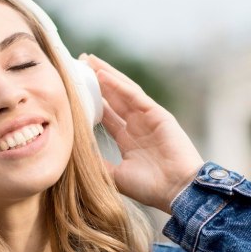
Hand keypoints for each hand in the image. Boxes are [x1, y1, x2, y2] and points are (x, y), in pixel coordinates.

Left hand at [81, 54, 203, 213]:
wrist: (177, 191)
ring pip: (123, 91)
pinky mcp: (158, 114)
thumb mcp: (116, 176)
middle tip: (77, 65)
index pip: (106, 116)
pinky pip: (134, 95)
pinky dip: (118, 85)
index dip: (90, 103)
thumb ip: (99, 164)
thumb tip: (74, 157)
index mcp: (128, 141)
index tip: (72, 92)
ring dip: (105, 75)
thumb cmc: (150, 188)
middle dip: (96, 82)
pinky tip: (102, 75)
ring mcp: (148, 118)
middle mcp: (137, 126)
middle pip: (113, 98)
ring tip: (87, 60)